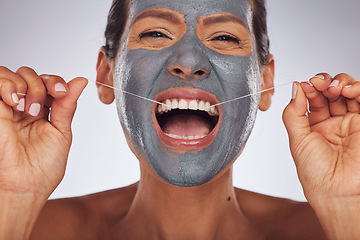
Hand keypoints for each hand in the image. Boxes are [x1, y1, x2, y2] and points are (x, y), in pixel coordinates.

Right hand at [0, 66, 86, 198]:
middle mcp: (25, 107)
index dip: (56, 82)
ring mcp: (8, 108)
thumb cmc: (43, 168)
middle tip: (43, 107)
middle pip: (31, 74)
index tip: (62, 93)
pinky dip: (7, 84)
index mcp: (44, 112)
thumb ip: (67, 105)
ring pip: (13, 74)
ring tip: (29, 109)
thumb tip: (80, 81)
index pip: (48, 83)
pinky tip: (14, 102)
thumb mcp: (62, 132)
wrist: (25, 186)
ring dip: (27, 85)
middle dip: (42, 83)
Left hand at [283, 73, 359, 199]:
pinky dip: (357, 89)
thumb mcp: (297, 140)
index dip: (308, 89)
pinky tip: (346, 90)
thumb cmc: (317, 174)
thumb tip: (294, 88)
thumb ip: (294, 113)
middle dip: (323, 83)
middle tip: (317, 83)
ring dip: (340, 83)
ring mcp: (350, 123)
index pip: (312, 99)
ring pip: (347, 92)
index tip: (303, 85)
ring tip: (332, 88)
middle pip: (329, 92)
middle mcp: (332, 124)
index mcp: (313, 127)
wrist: (338, 192)